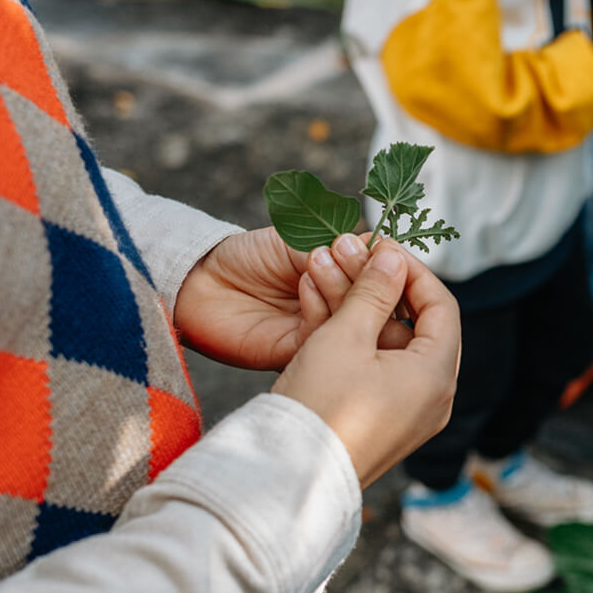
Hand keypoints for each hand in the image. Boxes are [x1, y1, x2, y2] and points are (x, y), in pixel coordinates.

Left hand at [174, 229, 413, 370]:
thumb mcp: (301, 240)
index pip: (385, 283)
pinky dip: (319, 308)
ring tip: (322, 258)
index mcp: (345, 284)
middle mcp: (337, 313)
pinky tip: (305, 282)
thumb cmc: (247, 257)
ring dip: (343, 288)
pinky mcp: (296, 353)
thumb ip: (342, 248)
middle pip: (378, 309)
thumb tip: (386, 249)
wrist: (200, 281)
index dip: (392, 270)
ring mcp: (320, 336)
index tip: (392, 253)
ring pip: (355, 324)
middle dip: (371, 278)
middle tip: (358, 254)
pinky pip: (323, 337)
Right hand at [272, 240, 460, 487]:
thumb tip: (393, 258)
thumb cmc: (320, 406)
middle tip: (349, 255)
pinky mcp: (377, 423)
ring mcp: (405, 414)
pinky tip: (316, 307)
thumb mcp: (346, 337)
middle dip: (378, 286)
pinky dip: (350, 339)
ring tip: (320, 270)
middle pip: (414, 325)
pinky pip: (373, 369)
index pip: (441, 307)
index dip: (412, 270)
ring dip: (357, 307)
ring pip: (388, 345)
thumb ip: (373, 292)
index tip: (381, 247)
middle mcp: (430, 398)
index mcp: (436, 377)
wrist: (284, 477)